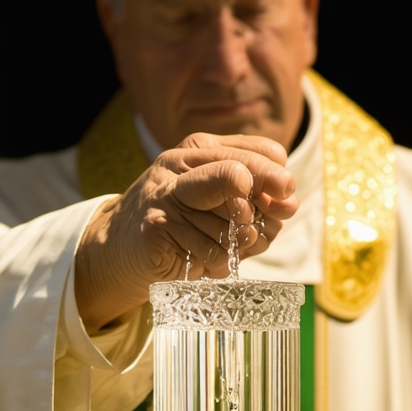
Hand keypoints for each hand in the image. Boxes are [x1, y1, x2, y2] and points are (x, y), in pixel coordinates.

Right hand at [75, 133, 297, 331]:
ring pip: (233, 223)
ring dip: (235, 247)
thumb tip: (290, 204)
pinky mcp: (158, 224)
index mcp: (201, 147)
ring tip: (213, 247)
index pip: (264, 153)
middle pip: (243, 177)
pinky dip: (216, 264)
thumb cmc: (182, 223)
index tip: (281, 199)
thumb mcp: (223, 205)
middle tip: (245, 227)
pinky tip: (197, 260)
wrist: (121, 248)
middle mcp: (181, 162)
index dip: (278, 181)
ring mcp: (167, 192)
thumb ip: (259, 202)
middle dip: (258, 211)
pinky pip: (213, 250)